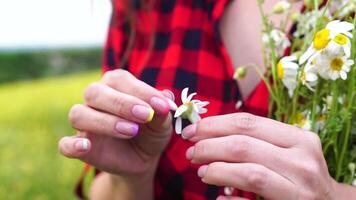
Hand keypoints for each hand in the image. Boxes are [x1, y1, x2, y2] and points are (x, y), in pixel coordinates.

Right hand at [58, 69, 172, 178]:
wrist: (143, 158)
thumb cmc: (151, 132)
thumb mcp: (162, 123)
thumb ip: (162, 111)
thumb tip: (166, 98)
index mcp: (115, 85)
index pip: (120, 79)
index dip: (141, 91)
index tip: (162, 106)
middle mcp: (96, 99)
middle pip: (94, 92)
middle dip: (121, 103)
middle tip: (146, 116)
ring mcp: (85, 122)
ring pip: (79, 114)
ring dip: (105, 122)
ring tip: (132, 131)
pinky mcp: (80, 145)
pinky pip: (65, 144)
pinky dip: (72, 145)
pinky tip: (86, 146)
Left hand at [182, 112, 335, 199]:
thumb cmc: (299, 172)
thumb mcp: (287, 149)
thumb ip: (256, 139)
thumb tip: (208, 133)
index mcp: (298, 138)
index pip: (247, 123)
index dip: (213, 125)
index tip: (191, 131)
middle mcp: (303, 160)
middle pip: (243, 146)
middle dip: (209, 147)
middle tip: (191, 153)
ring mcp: (301, 188)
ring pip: (249, 173)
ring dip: (216, 170)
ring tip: (201, 171)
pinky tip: (218, 198)